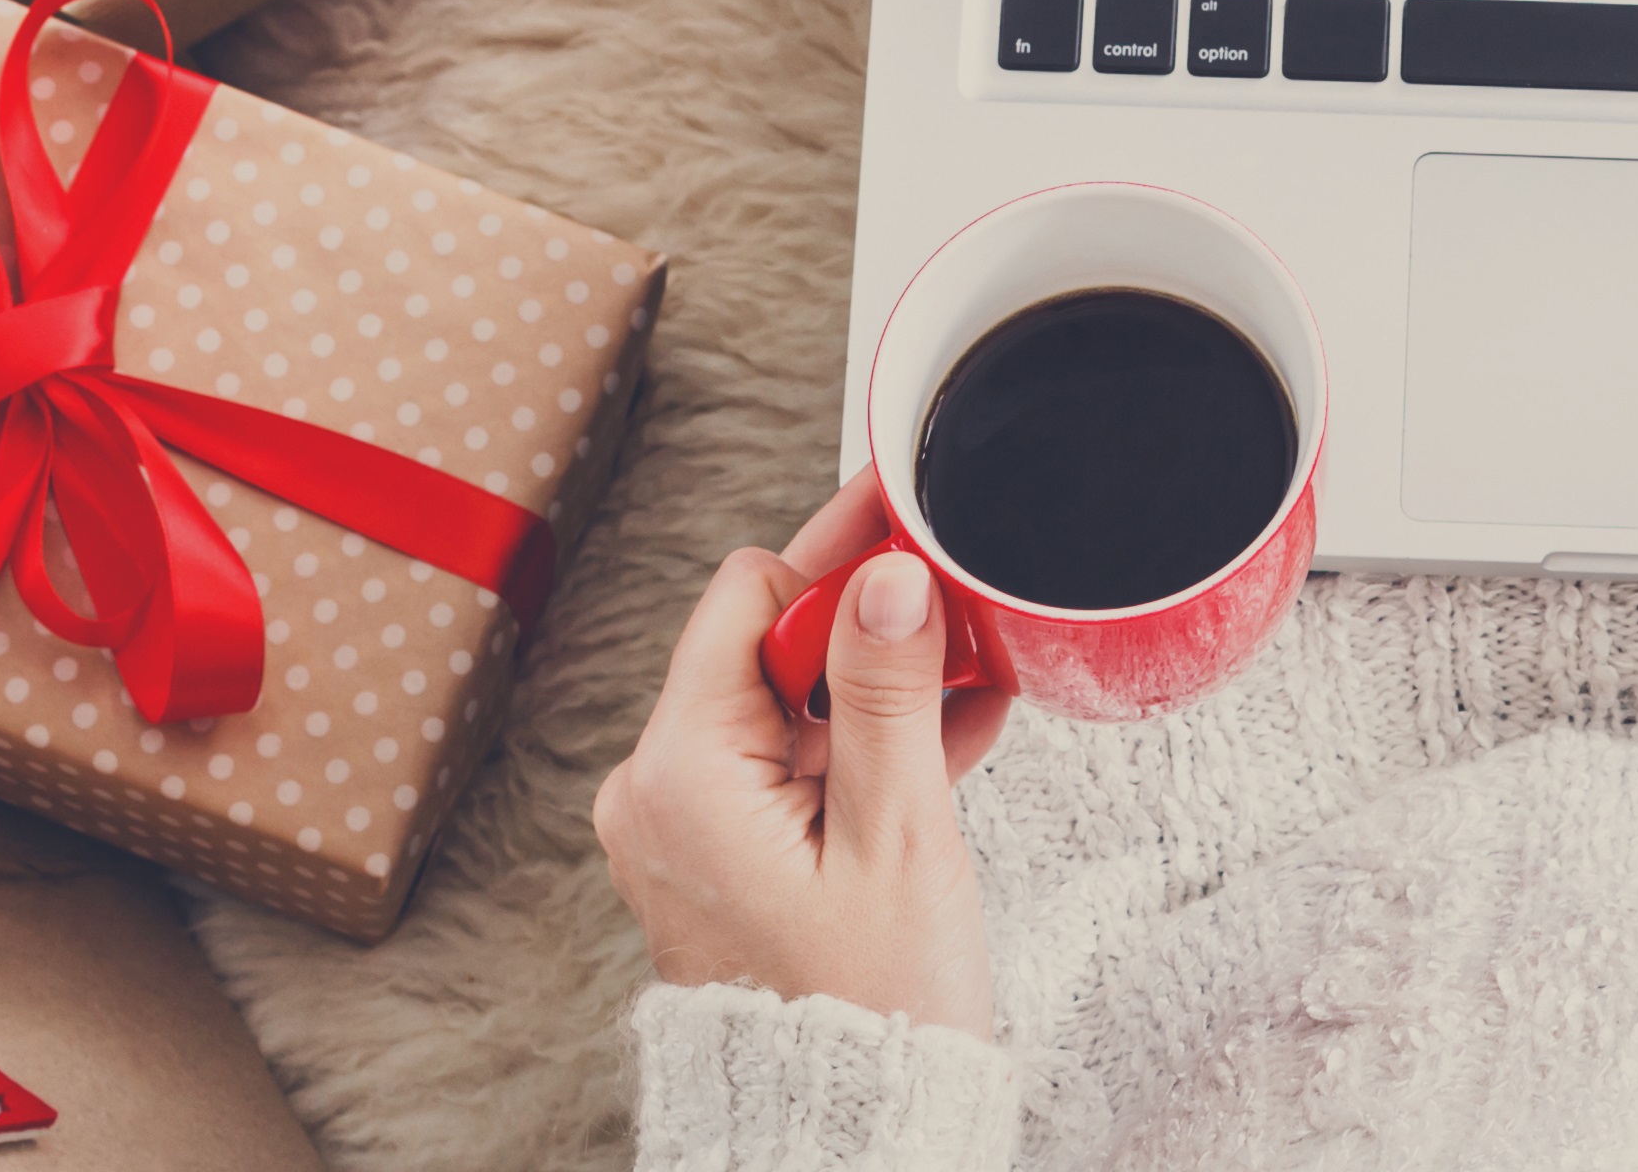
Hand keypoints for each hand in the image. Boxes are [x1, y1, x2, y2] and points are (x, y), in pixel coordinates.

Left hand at [588, 470, 1010, 1035]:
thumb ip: (889, 691)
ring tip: (975, 669)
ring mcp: (690, 825)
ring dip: (880, 683)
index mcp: (681, 774)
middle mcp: (662, 790)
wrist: (849, 1131)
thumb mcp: (897, 833)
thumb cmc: (868, 1010)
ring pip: (791, 701)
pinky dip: (864, 743)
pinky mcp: (727, 852)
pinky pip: (795, 760)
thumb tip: (886, 571)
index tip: (915, 526)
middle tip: (963, 599)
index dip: (838, 559)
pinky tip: (950, 728)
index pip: (748, 596)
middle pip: (768, 643)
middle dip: (870, 622)